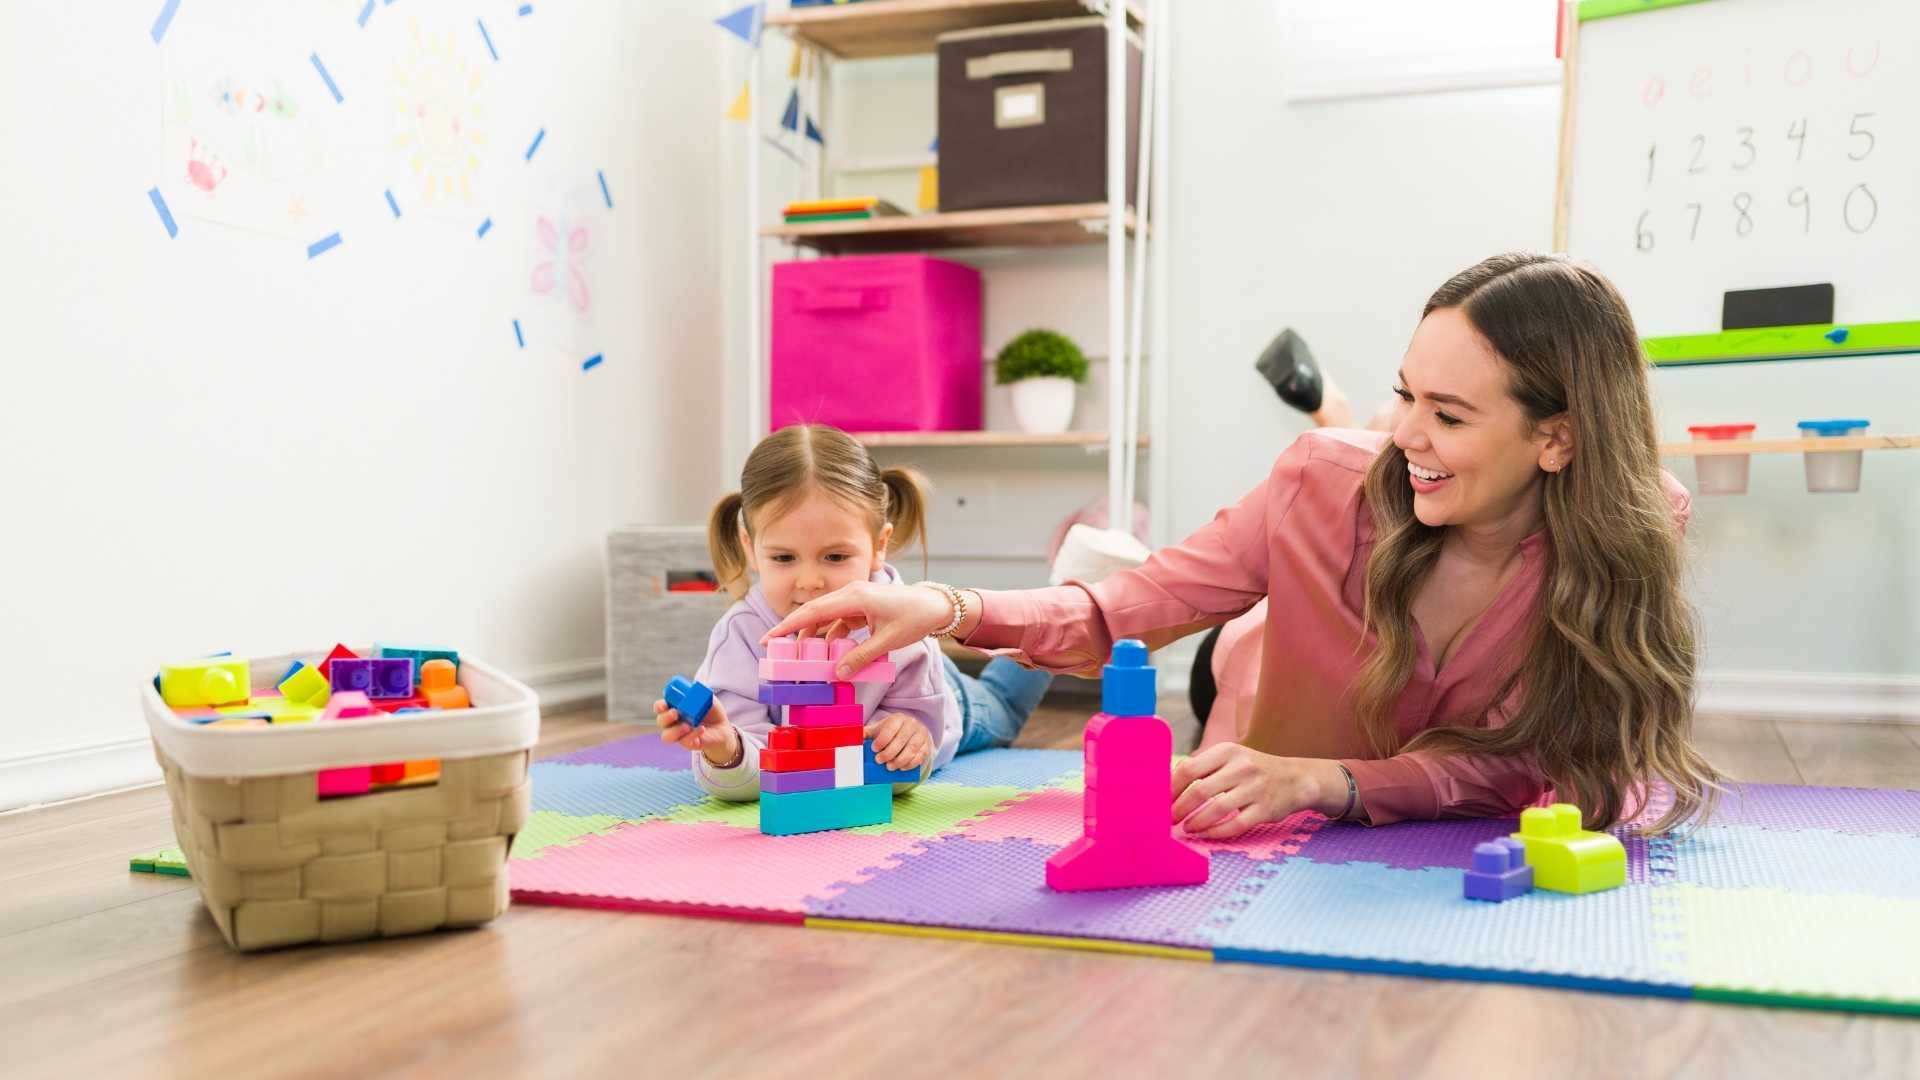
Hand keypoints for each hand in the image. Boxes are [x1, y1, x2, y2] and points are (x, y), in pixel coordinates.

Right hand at [654, 695, 740, 766]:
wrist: (723, 727)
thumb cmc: (710, 711)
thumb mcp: (707, 698)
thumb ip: (700, 692)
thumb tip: (696, 686)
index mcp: (673, 708)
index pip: (659, 707)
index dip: (659, 706)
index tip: (665, 704)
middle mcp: (672, 722)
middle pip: (660, 721)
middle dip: (666, 717)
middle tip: (676, 713)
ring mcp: (679, 735)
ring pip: (667, 736)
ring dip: (675, 730)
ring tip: (687, 726)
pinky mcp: (688, 744)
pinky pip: (684, 742)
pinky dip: (692, 735)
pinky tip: (701, 729)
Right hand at [761, 581, 956, 679]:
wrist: (937, 605)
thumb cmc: (916, 617)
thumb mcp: (888, 641)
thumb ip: (862, 657)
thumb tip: (837, 674)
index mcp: (854, 597)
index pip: (813, 612)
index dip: (789, 626)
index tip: (769, 638)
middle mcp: (851, 594)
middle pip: (813, 612)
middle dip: (793, 630)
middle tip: (774, 649)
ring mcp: (855, 600)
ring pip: (825, 618)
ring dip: (814, 636)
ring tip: (801, 657)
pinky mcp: (861, 607)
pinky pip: (839, 622)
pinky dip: (831, 637)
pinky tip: (829, 654)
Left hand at [865, 712, 931, 774]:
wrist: (911, 731)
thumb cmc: (891, 731)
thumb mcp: (878, 729)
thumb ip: (866, 733)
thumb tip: (853, 738)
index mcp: (898, 718)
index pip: (891, 728)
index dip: (882, 739)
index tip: (874, 749)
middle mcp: (912, 724)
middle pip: (901, 740)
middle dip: (889, 753)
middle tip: (879, 761)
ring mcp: (921, 735)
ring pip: (911, 749)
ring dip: (900, 760)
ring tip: (889, 767)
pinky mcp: (926, 746)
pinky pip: (920, 756)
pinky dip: (910, 764)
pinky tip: (901, 768)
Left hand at [1169, 743, 1347, 839]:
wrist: (1296, 779)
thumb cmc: (1253, 770)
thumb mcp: (1230, 758)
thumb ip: (1203, 767)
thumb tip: (1166, 783)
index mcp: (1227, 751)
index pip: (1190, 769)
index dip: (1171, 788)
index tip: (1161, 801)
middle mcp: (1241, 767)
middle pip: (1200, 790)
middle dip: (1180, 808)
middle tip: (1169, 819)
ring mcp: (1255, 789)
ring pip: (1217, 809)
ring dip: (1196, 822)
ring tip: (1186, 828)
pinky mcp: (1265, 810)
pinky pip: (1235, 825)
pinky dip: (1216, 832)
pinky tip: (1205, 834)